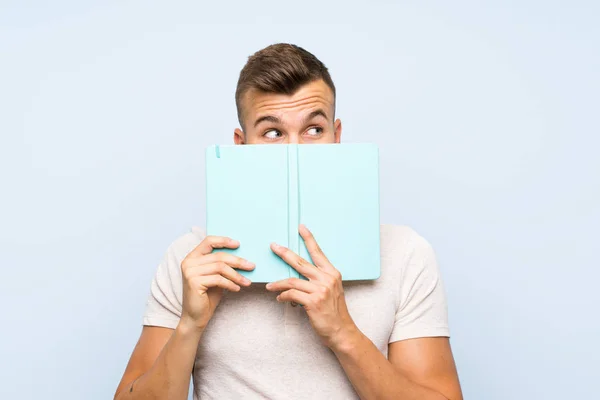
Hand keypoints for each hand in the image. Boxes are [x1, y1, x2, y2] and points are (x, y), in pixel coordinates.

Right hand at [179, 236, 254, 330]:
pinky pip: (218, 279)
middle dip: (237, 261)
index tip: (239, 244)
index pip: (208, 241)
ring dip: (236, 275)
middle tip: (252, 266)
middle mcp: (189, 262)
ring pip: (220, 267)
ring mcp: (190, 272)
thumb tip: (243, 257)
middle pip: (218, 256)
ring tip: (247, 282)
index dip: (224, 241)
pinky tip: (237, 289)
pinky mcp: (194, 282)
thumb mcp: (216, 277)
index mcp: (192, 257)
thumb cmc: (207, 296)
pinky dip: (230, 284)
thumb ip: (222, 265)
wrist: (195, 317)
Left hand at [266, 225, 356, 348]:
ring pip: (292, 280)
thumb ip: (318, 281)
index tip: (301, 227)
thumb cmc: (335, 312)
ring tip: (269, 285)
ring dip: (278, 283)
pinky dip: (283, 296)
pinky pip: (291, 294)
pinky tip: (280, 299)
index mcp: (332, 273)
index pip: (318, 252)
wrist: (342, 331)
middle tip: (274, 247)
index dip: (309, 239)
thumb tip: (298, 279)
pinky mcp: (313, 302)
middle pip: (301, 262)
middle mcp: (327, 279)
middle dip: (285, 253)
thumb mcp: (332, 291)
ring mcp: (320, 290)